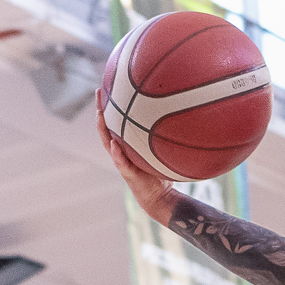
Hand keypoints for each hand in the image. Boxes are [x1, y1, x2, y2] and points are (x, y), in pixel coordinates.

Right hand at [95, 90, 177, 222]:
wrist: (160, 197)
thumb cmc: (163, 174)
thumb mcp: (165, 152)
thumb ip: (169, 138)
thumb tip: (186, 118)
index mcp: (128, 145)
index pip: (118, 123)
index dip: (112, 106)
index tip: (110, 87)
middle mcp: (122, 151)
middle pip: (107, 128)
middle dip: (101, 110)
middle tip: (98, 92)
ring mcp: (122, 162)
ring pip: (108, 142)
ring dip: (103, 128)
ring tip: (100, 114)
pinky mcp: (128, 174)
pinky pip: (121, 162)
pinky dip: (117, 153)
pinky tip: (115, 143)